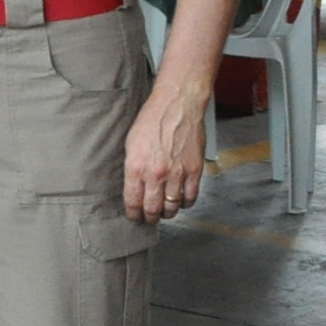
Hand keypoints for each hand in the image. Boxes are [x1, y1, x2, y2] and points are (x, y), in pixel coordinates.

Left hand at [122, 77, 208, 224]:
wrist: (177, 106)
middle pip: (153, 209)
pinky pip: (191, 197)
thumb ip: (133, 168)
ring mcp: (177, 173)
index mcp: (136, 167)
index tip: (134, 217)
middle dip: (149, 218)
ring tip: (165, 212)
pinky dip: (186, 203)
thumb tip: (134, 188)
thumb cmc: (152, 120)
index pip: (133, 201)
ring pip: (172, 207)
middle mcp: (156, 173)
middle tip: (149, 219)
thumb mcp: (131, 144)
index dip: (133, 214)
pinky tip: (181, 201)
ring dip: (168, 213)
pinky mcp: (195, 170)